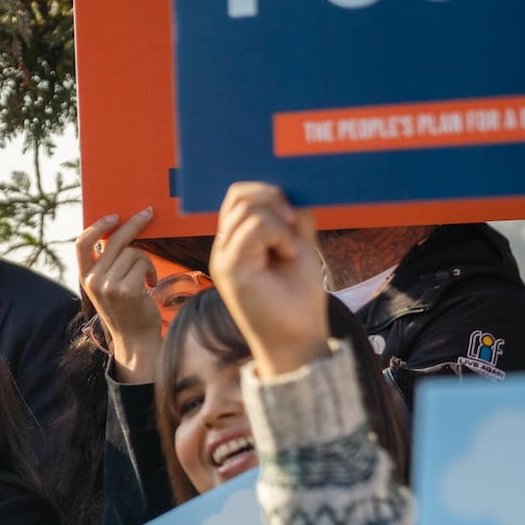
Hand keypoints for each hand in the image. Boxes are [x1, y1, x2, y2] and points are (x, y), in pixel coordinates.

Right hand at [75, 207, 163, 381]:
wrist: (134, 340)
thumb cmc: (125, 310)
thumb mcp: (106, 287)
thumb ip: (106, 265)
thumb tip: (119, 232)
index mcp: (85, 278)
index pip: (81, 244)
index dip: (96, 226)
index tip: (114, 216)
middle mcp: (94, 281)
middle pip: (113, 241)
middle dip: (134, 224)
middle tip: (148, 213)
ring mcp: (109, 285)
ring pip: (132, 252)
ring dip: (145, 261)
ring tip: (146, 277)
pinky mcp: (127, 289)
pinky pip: (142, 263)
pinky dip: (150, 270)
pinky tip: (149, 284)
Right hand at [210, 182, 331, 377]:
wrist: (298, 338)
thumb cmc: (298, 297)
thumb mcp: (300, 246)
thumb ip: (293, 218)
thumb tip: (294, 186)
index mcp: (238, 241)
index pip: (240, 197)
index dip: (268, 192)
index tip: (294, 214)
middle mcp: (225, 247)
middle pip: (239, 194)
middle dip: (273, 198)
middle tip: (294, 224)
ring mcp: (224, 258)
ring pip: (247, 208)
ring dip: (279, 221)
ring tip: (290, 248)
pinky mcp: (230, 269)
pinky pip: (254, 228)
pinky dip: (279, 234)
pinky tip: (288, 255)